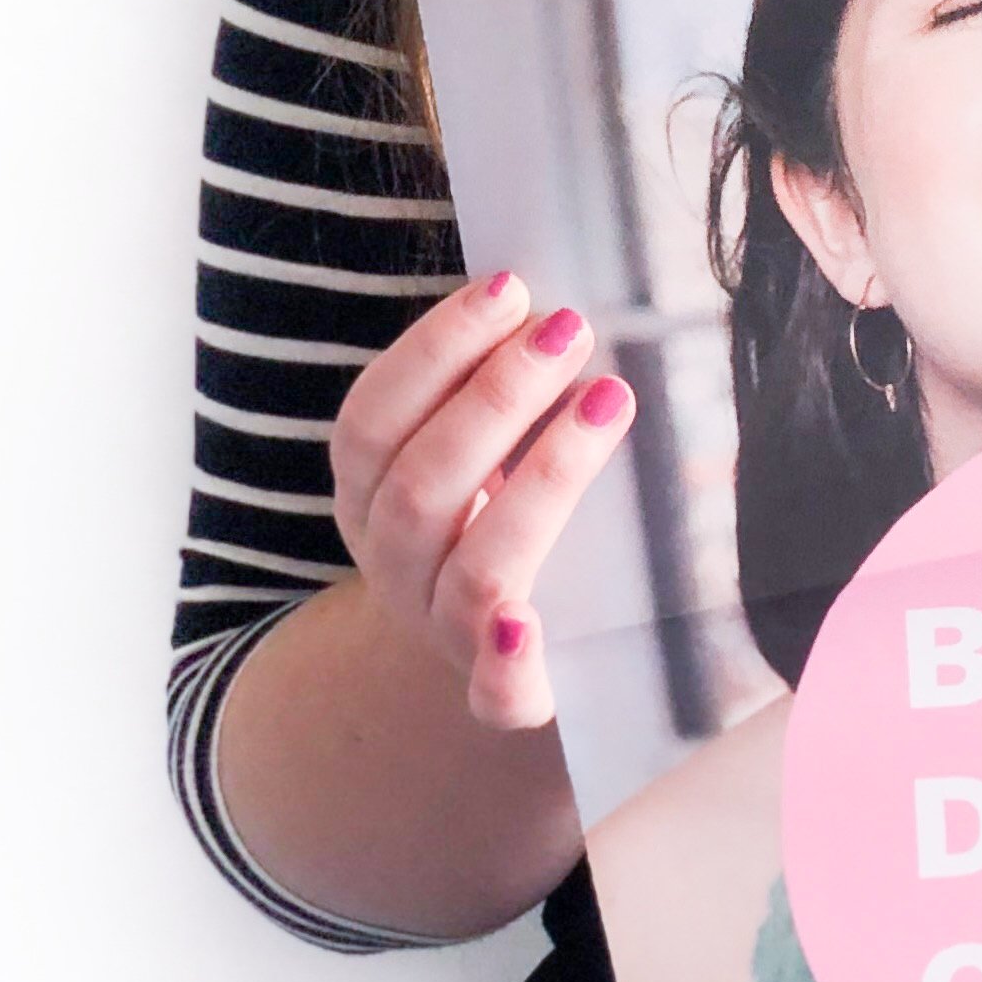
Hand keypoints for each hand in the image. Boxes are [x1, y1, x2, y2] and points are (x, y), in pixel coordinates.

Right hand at [328, 267, 634, 729]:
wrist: (498, 645)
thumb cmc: (494, 510)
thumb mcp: (471, 446)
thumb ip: (491, 384)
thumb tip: (550, 294)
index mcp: (370, 495)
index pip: (373, 419)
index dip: (435, 351)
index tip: (511, 286)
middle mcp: (394, 564)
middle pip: (424, 483)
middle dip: (498, 396)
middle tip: (572, 328)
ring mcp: (442, 632)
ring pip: (476, 567)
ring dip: (543, 477)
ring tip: (611, 400)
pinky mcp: (501, 694)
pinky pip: (494, 694)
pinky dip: (506, 662)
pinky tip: (527, 624)